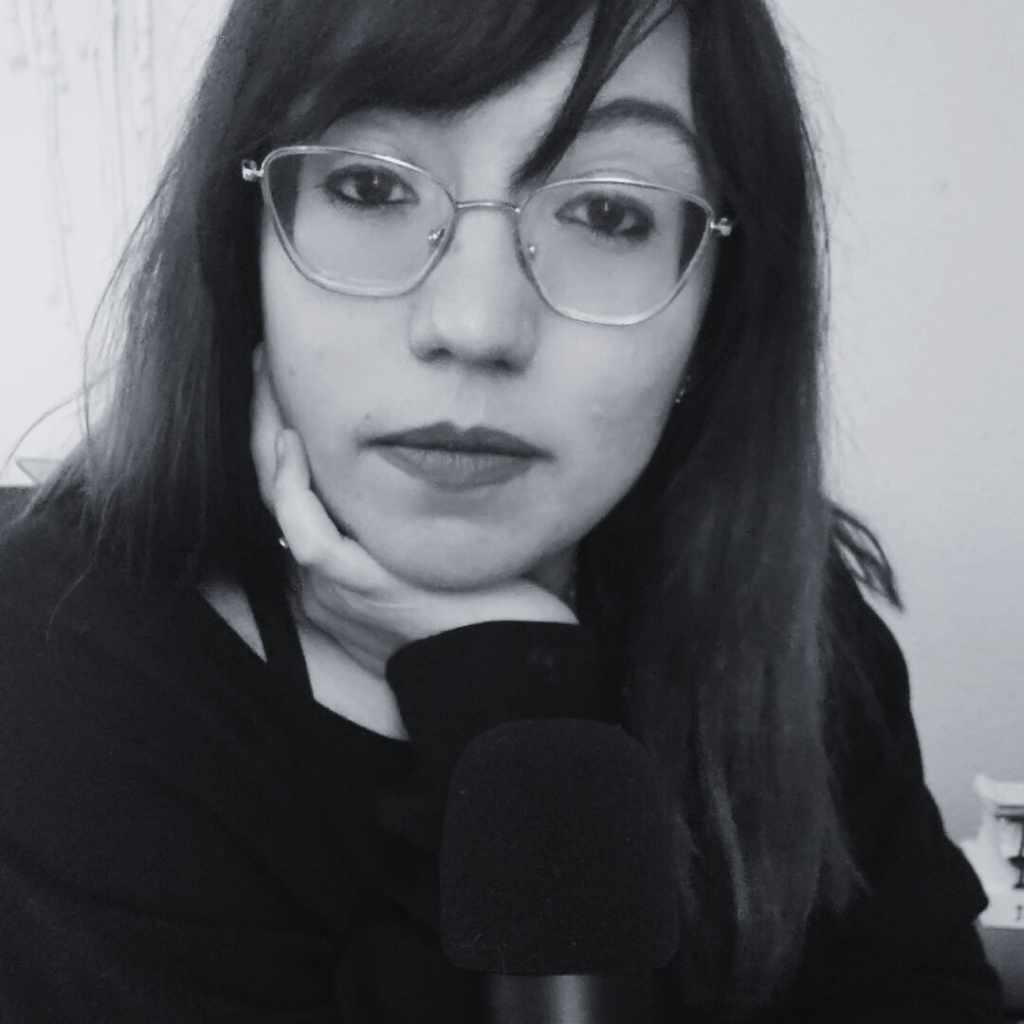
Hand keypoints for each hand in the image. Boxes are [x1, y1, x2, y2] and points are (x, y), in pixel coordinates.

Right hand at [250, 347, 576, 680]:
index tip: (282, 376)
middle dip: (263, 418)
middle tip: (261, 360)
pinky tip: (295, 446)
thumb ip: (425, 492)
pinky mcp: (364, 588)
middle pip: (274, 485)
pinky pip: (310, 539)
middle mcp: (329, 571)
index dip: (278, 430)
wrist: (513, 657)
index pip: (292, 485)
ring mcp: (341, 582)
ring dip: (267, 440)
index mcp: (345, 558)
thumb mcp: (446, 532)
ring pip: (279, 504)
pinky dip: (296, 491)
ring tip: (265, 380)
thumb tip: (442, 432)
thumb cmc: (492, 594)